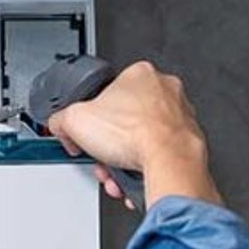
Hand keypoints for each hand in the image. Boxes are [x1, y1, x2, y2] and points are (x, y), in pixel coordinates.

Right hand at [47, 61, 220, 206]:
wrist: (169, 161)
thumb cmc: (136, 134)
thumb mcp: (73, 120)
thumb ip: (61, 119)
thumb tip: (60, 125)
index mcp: (140, 73)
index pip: (105, 95)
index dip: (90, 119)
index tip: (85, 134)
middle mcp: (166, 90)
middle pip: (123, 120)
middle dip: (108, 144)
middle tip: (101, 155)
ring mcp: (181, 114)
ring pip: (141, 139)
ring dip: (123, 158)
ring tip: (115, 170)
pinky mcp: (189, 139)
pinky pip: (158, 153)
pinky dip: (143, 166)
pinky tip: (133, 175)